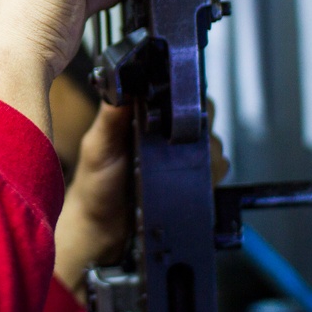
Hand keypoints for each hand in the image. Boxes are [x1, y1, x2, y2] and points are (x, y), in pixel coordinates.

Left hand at [53, 98, 230, 304]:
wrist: (102, 231)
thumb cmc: (95, 185)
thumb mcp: (98, 145)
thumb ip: (111, 114)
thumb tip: (122, 80)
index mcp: (145, 117)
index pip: (177, 93)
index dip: (182, 96)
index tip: (178, 108)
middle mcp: (168, 136)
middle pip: (203, 116)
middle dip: (195, 128)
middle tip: (172, 146)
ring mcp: (183, 160)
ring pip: (213, 145)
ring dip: (200, 156)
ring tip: (172, 169)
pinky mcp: (195, 184)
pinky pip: (216, 173)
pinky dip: (207, 178)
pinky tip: (185, 185)